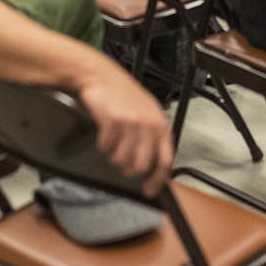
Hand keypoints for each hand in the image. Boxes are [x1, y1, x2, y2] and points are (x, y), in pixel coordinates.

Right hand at [78, 71, 173, 196]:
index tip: (149, 190)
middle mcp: (148, 124)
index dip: (157, 181)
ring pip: (121, 159)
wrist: (100, 75)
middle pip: (141, 165)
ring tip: (112, 143)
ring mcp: (131, 122)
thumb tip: (152, 167)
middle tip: (121, 161)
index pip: (165, 161)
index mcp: (160, 125)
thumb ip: (152, 137)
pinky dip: (102, 145)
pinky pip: (105, 147)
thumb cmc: (122, 94)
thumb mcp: (146, 113)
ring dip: (113, 156)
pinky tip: (103, 134)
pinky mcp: (112, 120)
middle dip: (128, 169)